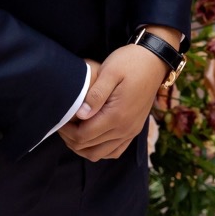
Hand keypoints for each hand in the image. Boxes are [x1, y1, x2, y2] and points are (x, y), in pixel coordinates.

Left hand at [58, 43, 170, 160]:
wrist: (154, 61)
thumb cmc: (130, 62)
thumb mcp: (110, 71)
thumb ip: (95, 94)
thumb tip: (80, 115)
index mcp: (117, 115)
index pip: (83, 136)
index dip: (67, 131)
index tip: (60, 119)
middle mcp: (125, 129)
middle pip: (89, 148)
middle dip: (71, 139)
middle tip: (62, 124)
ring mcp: (131, 132)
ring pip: (100, 154)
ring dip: (83, 147)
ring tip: (73, 131)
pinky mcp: (134, 130)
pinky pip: (114, 151)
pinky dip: (100, 149)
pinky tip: (91, 138)